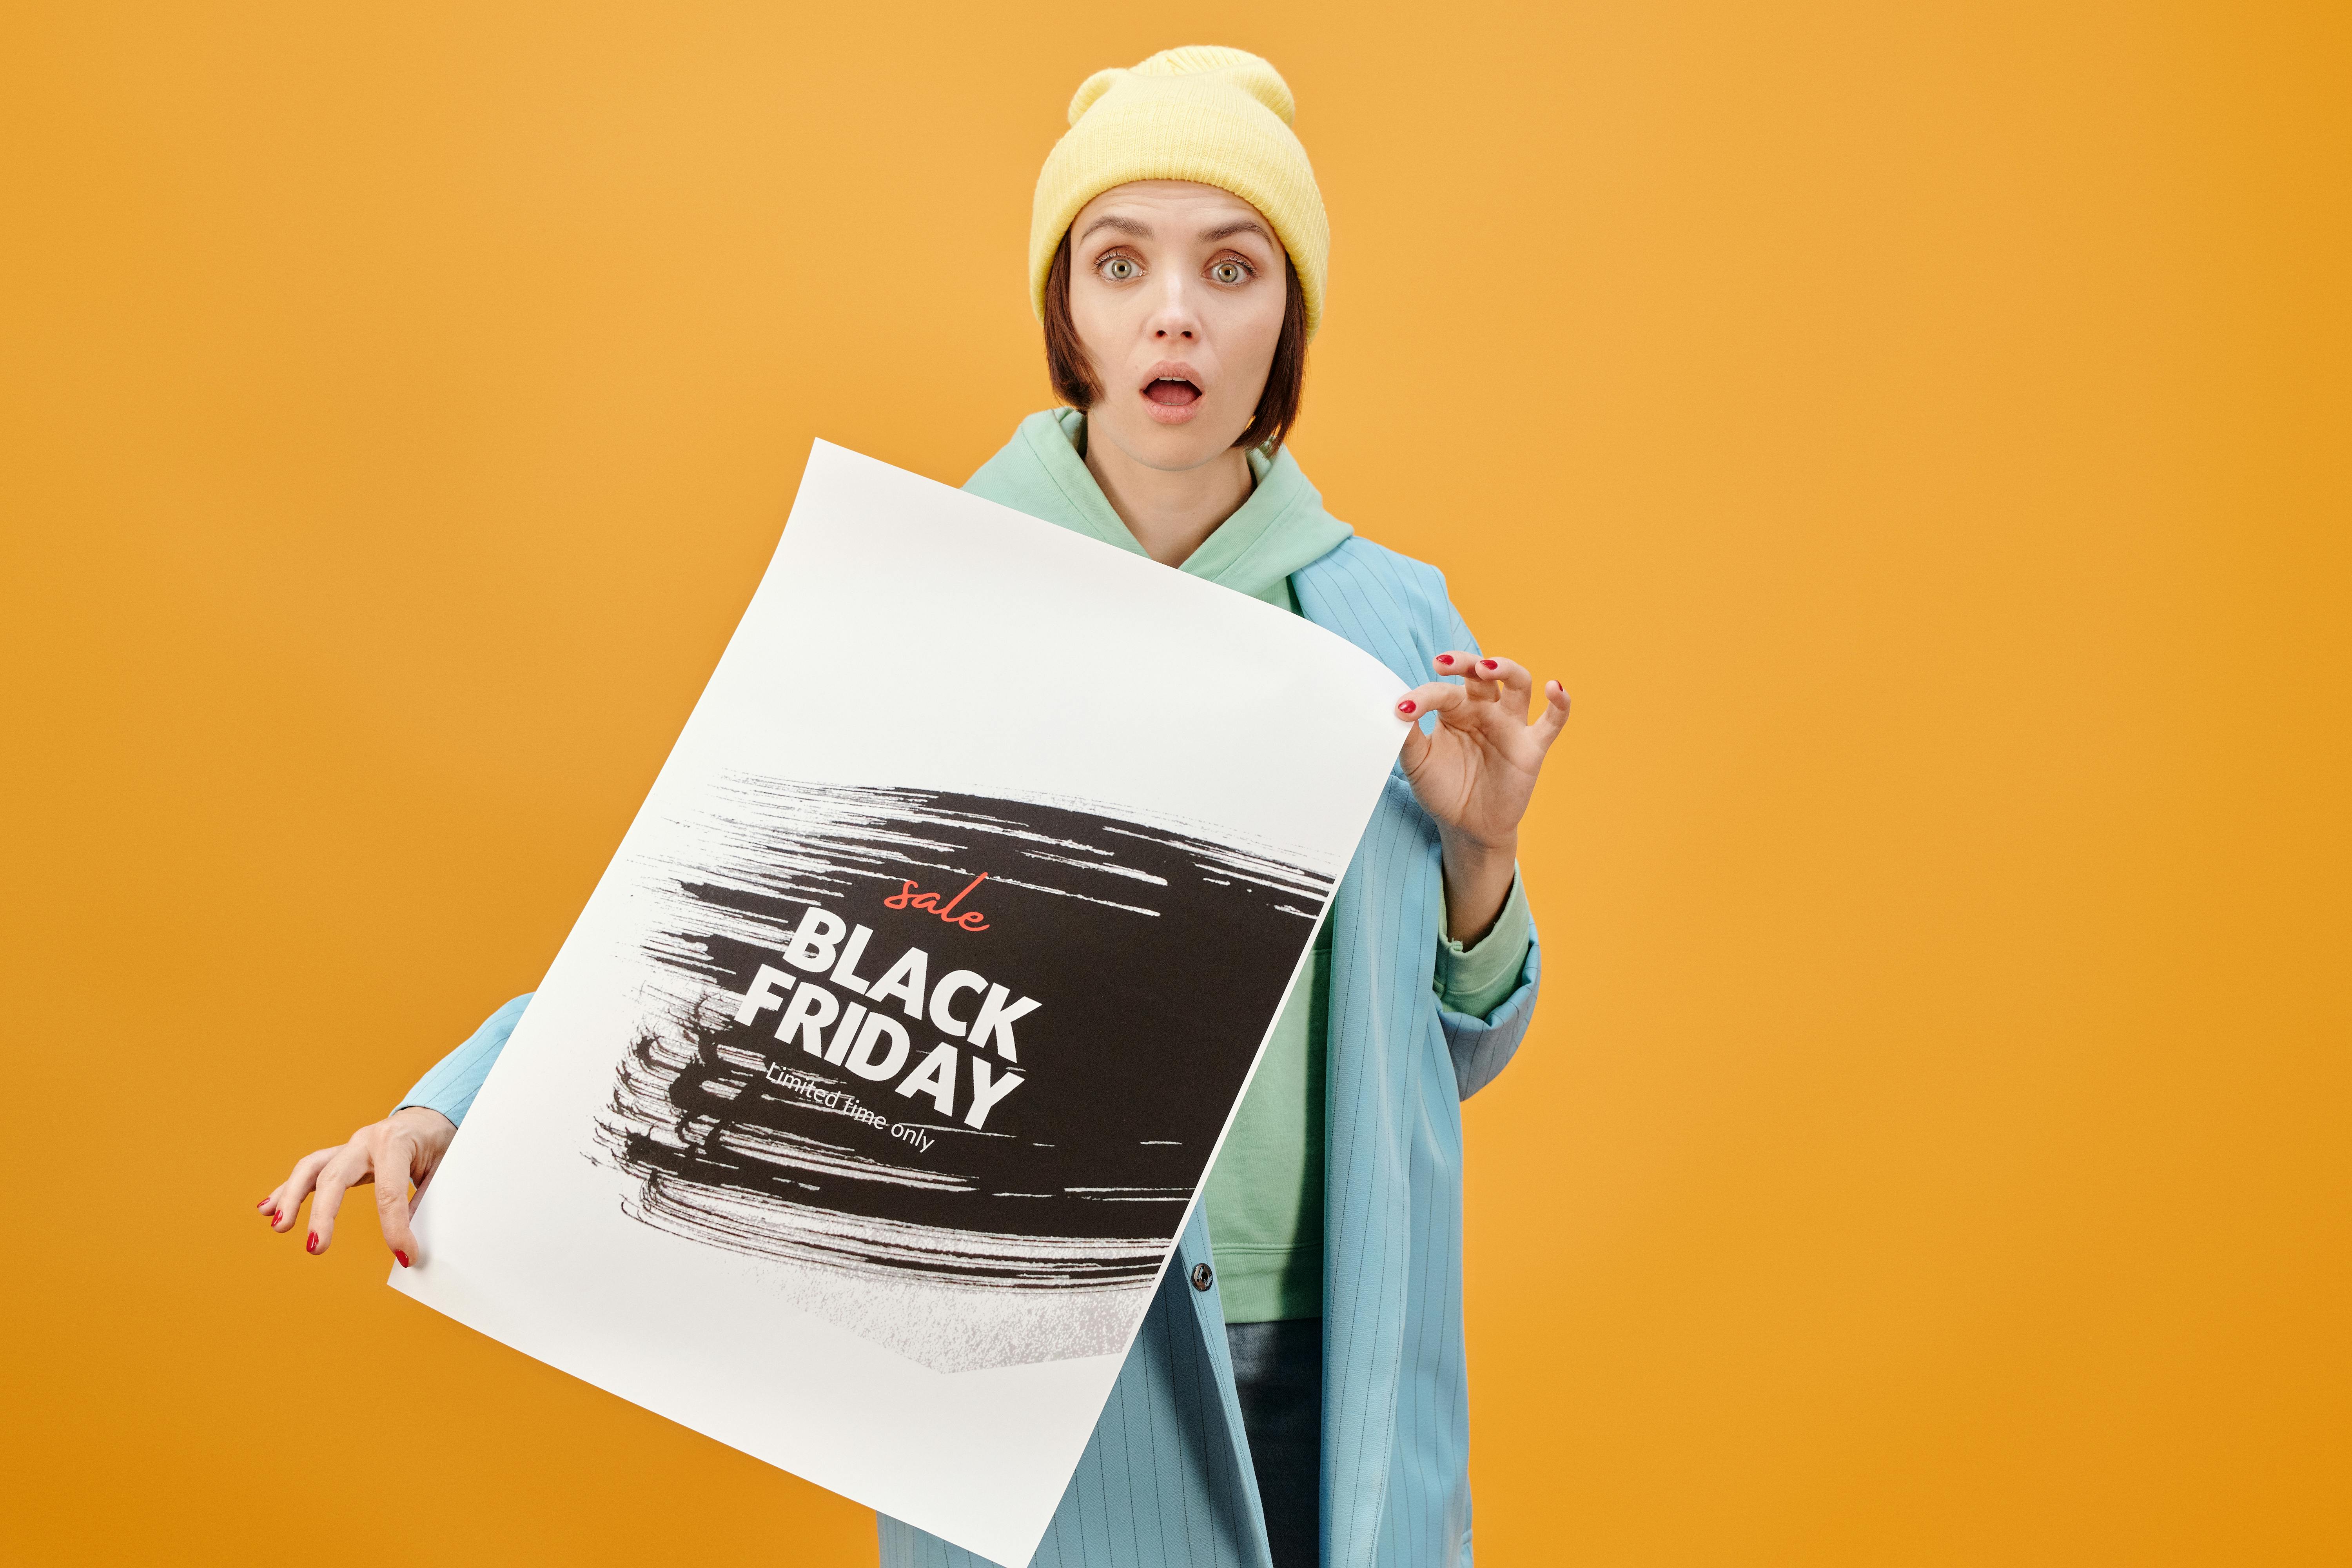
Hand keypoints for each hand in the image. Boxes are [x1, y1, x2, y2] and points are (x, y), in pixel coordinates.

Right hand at [258, 1106, 455, 1266]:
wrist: (430, 1117)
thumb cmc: (439, 1143)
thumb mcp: (444, 1169)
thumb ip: (427, 1203)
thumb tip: (412, 1248)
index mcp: (396, 1142)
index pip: (390, 1191)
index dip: (395, 1228)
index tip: (404, 1256)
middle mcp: (367, 1141)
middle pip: (336, 1176)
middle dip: (323, 1213)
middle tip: (315, 1248)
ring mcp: (349, 1147)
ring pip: (312, 1168)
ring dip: (292, 1197)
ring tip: (278, 1226)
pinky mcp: (340, 1156)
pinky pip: (310, 1172)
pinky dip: (288, 1190)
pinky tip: (267, 1209)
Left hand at [1396, 652, 1569, 939]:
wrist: (1466, 828)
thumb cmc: (1442, 790)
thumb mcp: (1417, 764)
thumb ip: (1408, 737)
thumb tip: (1396, 709)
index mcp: (1455, 709)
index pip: (1442, 692)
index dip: (1422, 697)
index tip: (1401, 710)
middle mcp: (1484, 710)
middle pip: (1481, 673)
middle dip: (1464, 662)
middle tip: (1443, 663)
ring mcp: (1510, 725)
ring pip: (1518, 684)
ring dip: (1506, 669)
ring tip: (1487, 667)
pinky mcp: (1531, 747)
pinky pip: (1553, 720)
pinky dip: (1559, 702)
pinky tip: (1554, 687)